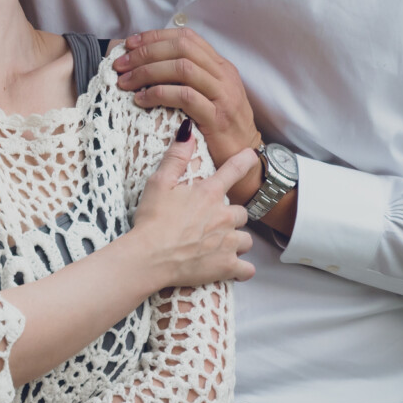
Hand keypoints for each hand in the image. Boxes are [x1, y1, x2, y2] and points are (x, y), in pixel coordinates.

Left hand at [115, 28, 262, 201]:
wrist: (245, 158)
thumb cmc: (219, 127)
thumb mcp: (208, 95)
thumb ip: (188, 78)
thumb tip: (148, 63)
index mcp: (220, 66)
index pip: (186, 38)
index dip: (155, 37)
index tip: (129, 45)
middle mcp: (223, 75)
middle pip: (181, 49)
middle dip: (146, 53)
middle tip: (121, 65)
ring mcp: (222, 95)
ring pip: (183, 68)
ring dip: (148, 72)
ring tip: (125, 82)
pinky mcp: (217, 117)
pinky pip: (185, 97)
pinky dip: (159, 94)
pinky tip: (141, 100)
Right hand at [125, 142, 257, 288]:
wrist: (150, 257)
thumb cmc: (152, 220)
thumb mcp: (159, 183)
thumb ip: (176, 158)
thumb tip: (187, 133)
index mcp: (209, 194)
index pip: (234, 170)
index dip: (245, 161)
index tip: (251, 156)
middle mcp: (225, 216)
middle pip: (242, 213)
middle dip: (231, 217)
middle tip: (213, 223)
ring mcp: (229, 242)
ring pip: (246, 240)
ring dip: (236, 242)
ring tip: (219, 246)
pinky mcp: (227, 266)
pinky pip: (247, 269)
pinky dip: (241, 269)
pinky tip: (230, 267)